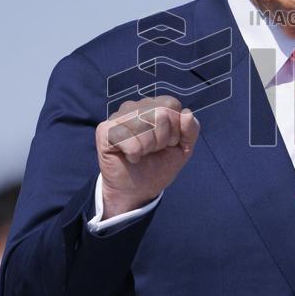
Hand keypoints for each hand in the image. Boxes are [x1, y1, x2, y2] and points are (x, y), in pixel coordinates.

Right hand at [94, 95, 199, 218]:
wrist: (138, 191)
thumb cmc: (159, 166)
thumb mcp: (183, 149)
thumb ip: (190, 130)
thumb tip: (187, 113)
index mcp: (154, 106)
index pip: (171, 104)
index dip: (175, 128)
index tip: (168, 143)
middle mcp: (135, 107)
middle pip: (159, 113)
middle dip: (162, 140)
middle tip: (153, 151)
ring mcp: (118, 117)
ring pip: (142, 123)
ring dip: (147, 147)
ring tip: (142, 154)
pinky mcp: (104, 130)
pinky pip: (126, 137)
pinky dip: (134, 152)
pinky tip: (131, 157)